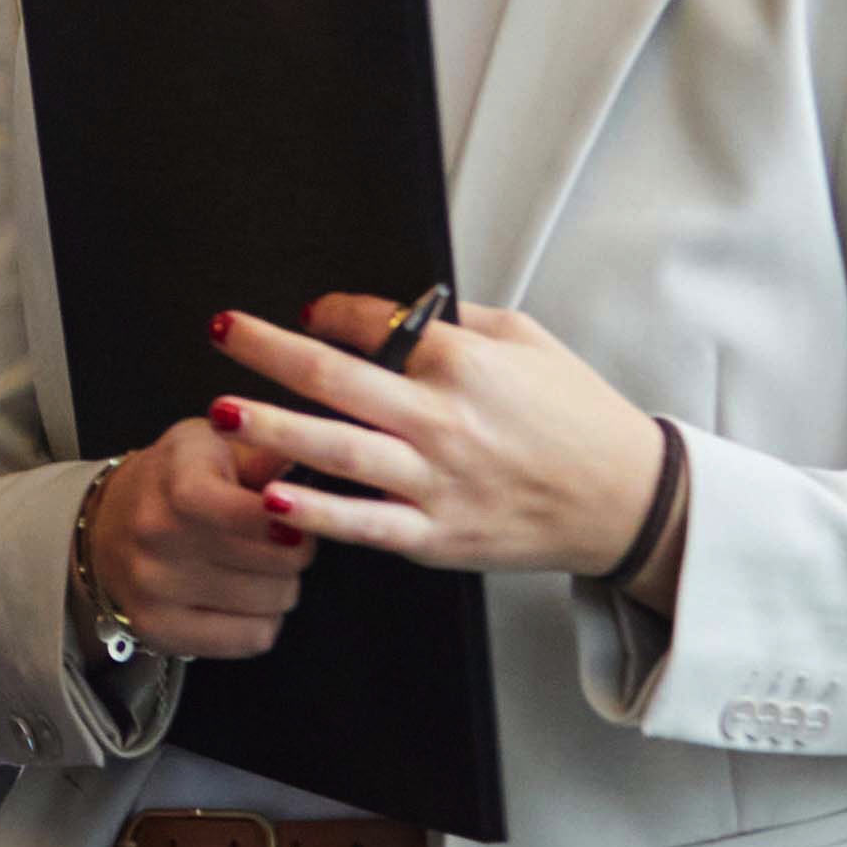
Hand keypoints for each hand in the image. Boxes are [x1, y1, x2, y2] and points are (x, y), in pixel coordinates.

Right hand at [84, 412, 319, 661]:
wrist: (106, 522)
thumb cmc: (177, 477)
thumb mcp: (216, 440)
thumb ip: (265, 445)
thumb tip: (309, 448)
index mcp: (178, 483)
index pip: (258, 515)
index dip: (292, 518)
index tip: (292, 513)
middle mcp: (158, 537)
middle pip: (279, 563)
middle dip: (295, 550)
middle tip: (278, 539)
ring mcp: (154, 589)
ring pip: (273, 603)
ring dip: (281, 586)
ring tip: (257, 566)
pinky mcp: (158, 631)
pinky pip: (253, 639)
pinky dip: (262, 620)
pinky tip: (243, 599)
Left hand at [212, 297, 672, 590]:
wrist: (626, 500)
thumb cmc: (578, 416)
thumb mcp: (529, 340)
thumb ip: (458, 321)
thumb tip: (391, 310)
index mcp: (464, 364)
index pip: (375, 326)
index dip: (329, 313)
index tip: (307, 314)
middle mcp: (443, 420)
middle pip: (336, 378)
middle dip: (269, 352)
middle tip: (222, 332)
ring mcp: (436, 482)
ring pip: (336, 451)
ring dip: (271, 429)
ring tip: (219, 413)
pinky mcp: (436, 536)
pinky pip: (363, 523)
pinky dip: (315, 513)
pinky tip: (271, 500)